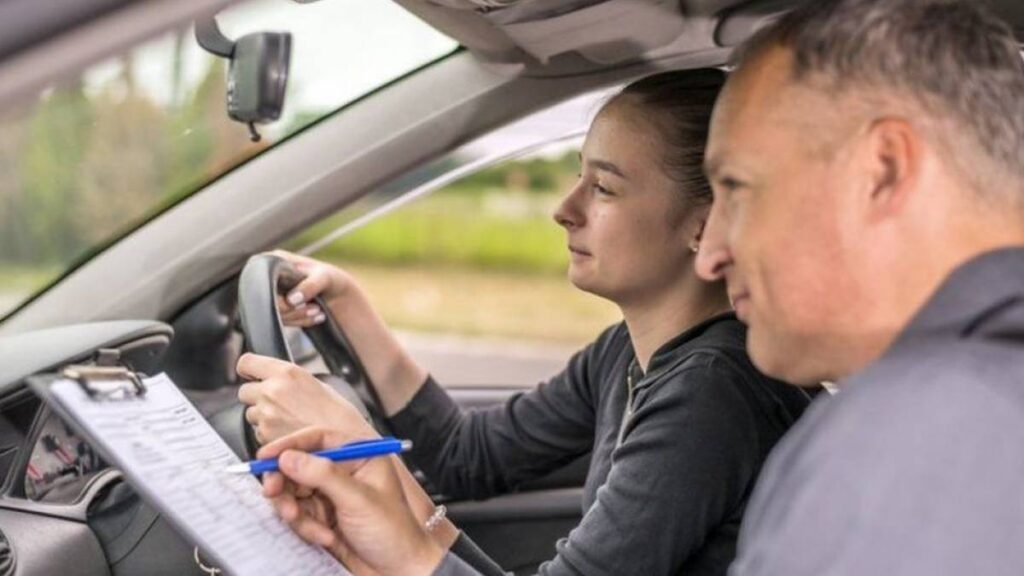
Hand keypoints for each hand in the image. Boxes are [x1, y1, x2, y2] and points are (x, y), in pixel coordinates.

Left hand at [237, 353, 375, 443]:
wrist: (346, 447)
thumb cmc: (340, 418)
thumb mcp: (320, 385)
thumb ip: (293, 381)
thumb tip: (281, 382)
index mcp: (287, 373)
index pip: (247, 362)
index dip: (249, 369)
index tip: (252, 373)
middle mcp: (272, 392)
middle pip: (245, 391)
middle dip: (257, 396)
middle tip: (277, 403)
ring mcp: (266, 416)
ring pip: (251, 414)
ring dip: (263, 417)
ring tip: (288, 421)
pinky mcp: (264, 437)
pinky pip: (258, 433)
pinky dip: (268, 435)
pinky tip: (289, 434)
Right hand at [260, 428, 444, 575]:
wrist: (399, 570)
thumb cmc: (394, 532)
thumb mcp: (358, 499)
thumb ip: (322, 475)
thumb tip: (289, 457)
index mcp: (360, 455)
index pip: (318, 439)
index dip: (290, 444)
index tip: (266, 456)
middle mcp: (344, 471)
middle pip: (299, 465)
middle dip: (285, 483)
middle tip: (274, 494)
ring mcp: (332, 495)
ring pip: (294, 492)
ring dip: (295, 511)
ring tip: (309, 526)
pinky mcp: (323, 517)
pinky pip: (299, 515)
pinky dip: (305, 527)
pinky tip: (325, 538)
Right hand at [270, 250, 353, 327]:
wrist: (342, 296)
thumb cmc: (333, 279)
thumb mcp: (325, 277)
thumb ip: (310, 285)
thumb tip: (291, 300)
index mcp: (276, 259)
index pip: (262, 276)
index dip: (275, 292)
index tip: (295, 300)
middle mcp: (271, 276)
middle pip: (266, 299)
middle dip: (291, 309)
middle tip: (315, 307)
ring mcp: (274, 294)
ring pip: (274, 313)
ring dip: (298, 316)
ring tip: (318, 310)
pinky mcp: (280, 309)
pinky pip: (283, 321)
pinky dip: (301, 321)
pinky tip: (317, 316)